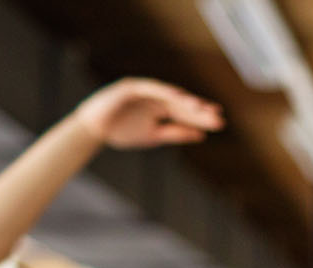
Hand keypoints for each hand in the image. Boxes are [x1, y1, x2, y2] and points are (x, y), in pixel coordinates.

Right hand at [72, 77, 223, 149]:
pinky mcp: (130, 87)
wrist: (93, 129)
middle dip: (198, 111)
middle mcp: (156, 98)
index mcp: (161, 109)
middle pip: (181, 104)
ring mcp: (144, 91)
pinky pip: (149, 88)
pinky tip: (177, 97)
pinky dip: (162, 91)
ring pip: (169, 95)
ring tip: (200, 108)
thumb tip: (201, 136)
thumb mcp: (153, 136)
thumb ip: (175, 133)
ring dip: (184, 101)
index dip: (201, 117)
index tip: (219, 122)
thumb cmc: (121, 131)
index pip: (185, 113)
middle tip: (217, 118)